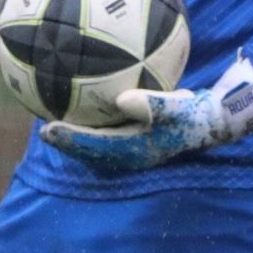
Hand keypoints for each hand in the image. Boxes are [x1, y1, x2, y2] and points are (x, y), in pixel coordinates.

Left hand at [41, 55, 252, 172]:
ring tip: (53, 120)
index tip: (48, 130)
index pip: (94, 147)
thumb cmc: (192, 114)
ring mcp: (130, 146)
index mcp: (134, 150)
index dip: (70, 139)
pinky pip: (104, 131)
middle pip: (88, 149)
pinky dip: (89, 122)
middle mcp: (128, 152)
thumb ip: (152, 104)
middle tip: (42, 128)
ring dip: (74, 134)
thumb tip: (123, 100)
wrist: (210, 120)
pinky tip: (79, 103)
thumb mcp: (177, 107)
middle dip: (66, 140)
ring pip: (94, 143)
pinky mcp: (134, 136)